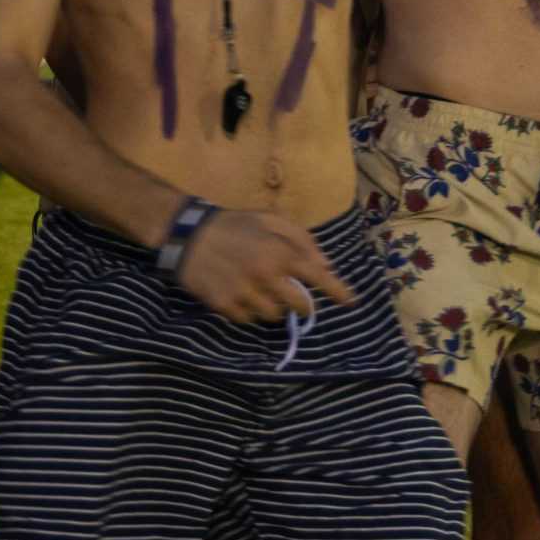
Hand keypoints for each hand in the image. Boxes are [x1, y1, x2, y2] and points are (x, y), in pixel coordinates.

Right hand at [176, 209, 355, 324]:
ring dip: (275, 309)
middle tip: (297, 300)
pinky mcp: (225, 306)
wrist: (188, 234)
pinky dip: (250, 313)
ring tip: (264, 294)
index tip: (351, 302)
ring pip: (274, 316)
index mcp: (279, 252)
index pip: (317, 277)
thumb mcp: (270, 218)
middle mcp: (265, 276)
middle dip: (303, 305)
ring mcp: (245, 293)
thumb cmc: (234, 224)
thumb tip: (326, 264)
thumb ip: (301, 238)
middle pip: (299, 306)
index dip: (337, 291)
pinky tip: (243, 296)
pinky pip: (248, 320)